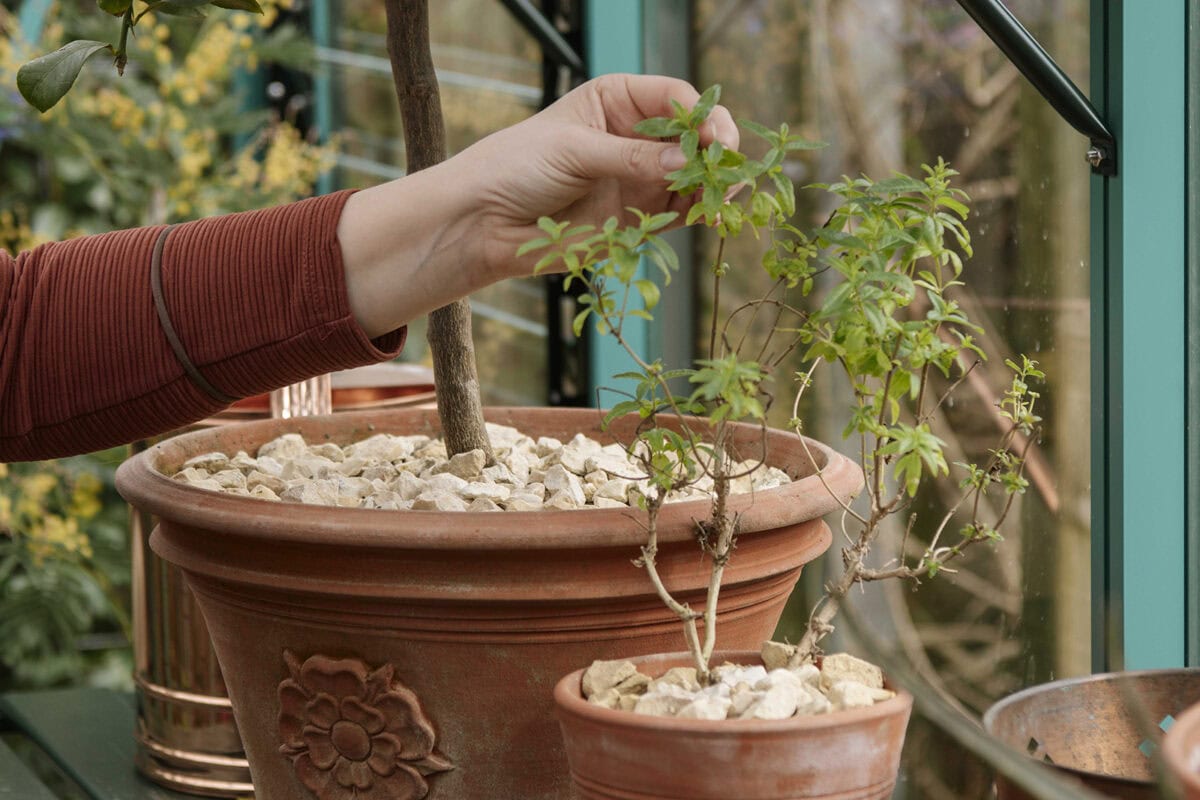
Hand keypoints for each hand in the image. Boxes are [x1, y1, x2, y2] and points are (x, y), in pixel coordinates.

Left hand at [338, 74, 737, 337]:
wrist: (483, 222)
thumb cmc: (516, 168)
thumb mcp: (574, 152)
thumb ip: (631, 159)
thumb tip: (685, 164)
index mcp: (617, 101)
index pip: (675, 98)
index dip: (702, 116)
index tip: (714, 138)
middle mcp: (635, 136)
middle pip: (695, 137)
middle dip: (717, 150)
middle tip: (729, 169)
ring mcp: (640, 178)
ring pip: (694, 177)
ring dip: (714, 185)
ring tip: (725, 197)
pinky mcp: (638, 218)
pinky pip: (680, 213)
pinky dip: (699, 214)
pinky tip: (710, 215)